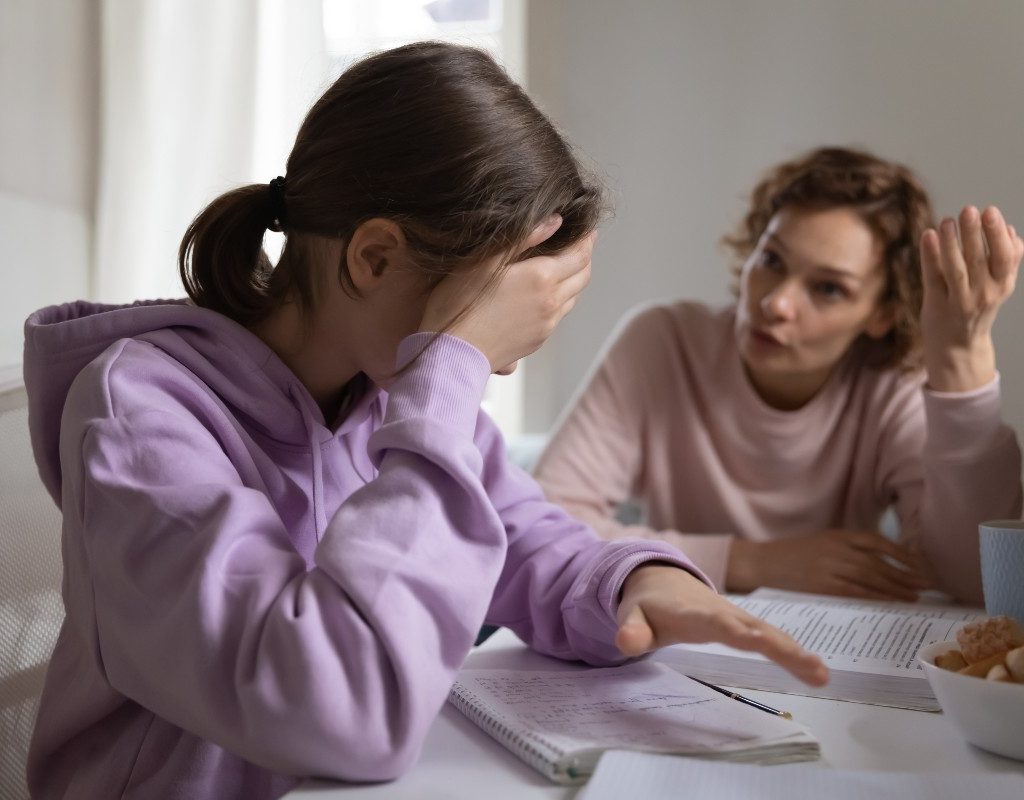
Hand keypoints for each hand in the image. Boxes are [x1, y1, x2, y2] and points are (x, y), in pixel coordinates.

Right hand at [419, 216, 594, 371]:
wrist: (454, 353)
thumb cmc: (460, 303)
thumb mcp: (485, 260)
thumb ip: (522, 237)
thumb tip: (555, 221)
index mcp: (542, 277)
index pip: (579, 254)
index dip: (586, 239)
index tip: (587, 229)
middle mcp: (551, 301)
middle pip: (583, 276)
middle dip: (584, 257)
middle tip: (582, 244)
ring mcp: (547, 324)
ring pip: (573, 297)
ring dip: (574, 279)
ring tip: (566, 267)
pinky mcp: (538, 340)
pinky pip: (559, 315)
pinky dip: (561, 299)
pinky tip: (546, 295)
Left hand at [616, 565, 827, 685]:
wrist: (661, 578)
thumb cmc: (648, 604)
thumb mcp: (632, 616)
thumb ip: (631, 629)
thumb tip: (625, 643)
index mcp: (693, 613)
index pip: (716, 623)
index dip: (734, 631)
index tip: (756, 642)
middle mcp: (722, 612)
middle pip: (754, 628)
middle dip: (780, 645)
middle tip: (808, 665)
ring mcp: (737, 617)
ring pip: (770, 632)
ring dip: (795, 652)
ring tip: (821, 674)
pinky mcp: (746, 624)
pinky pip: (773, 637)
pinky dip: (794, 652)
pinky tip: (817, 671)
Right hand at [725, 530, 931, 601]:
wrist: (762, 563)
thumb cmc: (793, 555)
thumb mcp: (822, 543)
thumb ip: (848, 549)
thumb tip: (884, 564)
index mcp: (837, 535)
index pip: (878, 542)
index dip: (903, 553)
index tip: (921, 564)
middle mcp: (836, 548)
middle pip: (879, 562)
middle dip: (906, 574)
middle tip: (927, 585)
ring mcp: (829, 567)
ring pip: (871, 578)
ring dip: (896, 588)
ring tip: (914, 596)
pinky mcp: (822, 585)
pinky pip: (856, 592)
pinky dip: (876, 597)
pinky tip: (890, 602)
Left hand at [920, 205, 1022, 391]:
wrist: (959, 347)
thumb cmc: (978, 307)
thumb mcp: (999, 286)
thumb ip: (1008, 260)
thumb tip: (1012, 231)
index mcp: (1001, 285)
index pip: (1004, 257)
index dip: (997, 234)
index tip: (990, 211)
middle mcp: (982, 294)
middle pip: (979, 260)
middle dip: (975, 233)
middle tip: (969, 209)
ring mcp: (958, 301)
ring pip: (956, 269)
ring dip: (952, 243)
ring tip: (947, 220)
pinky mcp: (935, 305)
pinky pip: (933, 278)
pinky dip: (930, 256)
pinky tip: (928, 235)